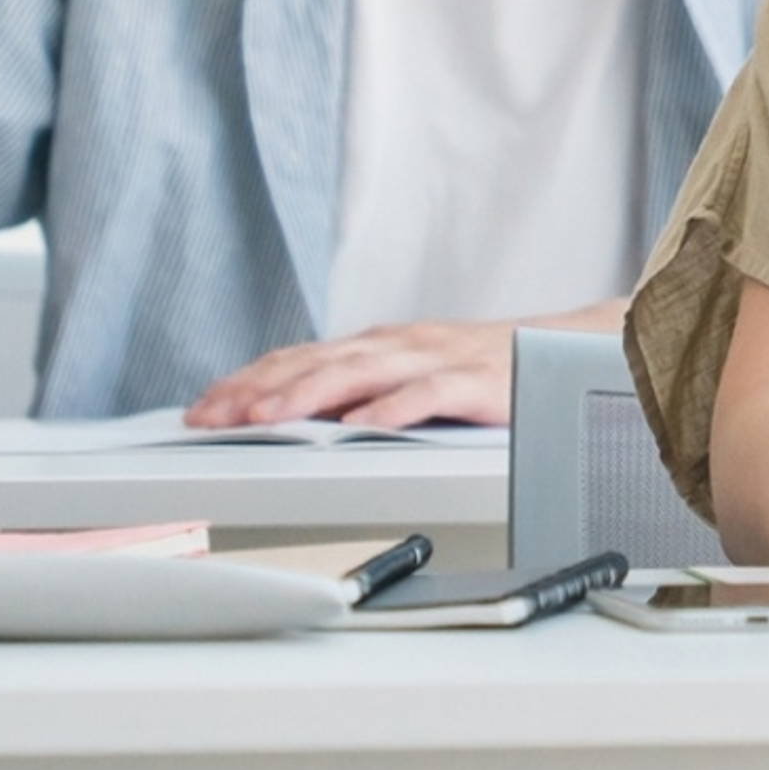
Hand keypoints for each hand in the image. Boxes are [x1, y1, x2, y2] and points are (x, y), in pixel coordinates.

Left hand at [185, 320, 516, 428]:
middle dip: (258, 390)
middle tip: (213, 416)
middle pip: (316, 361)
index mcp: (376, 345)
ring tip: (267, 418)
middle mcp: (398, 344)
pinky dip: (393, 407)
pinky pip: (428, 392)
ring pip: (361, 370)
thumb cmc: (481, 369)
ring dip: (308, 393)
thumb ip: (356, 390)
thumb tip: (291, 416)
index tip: (202, 409)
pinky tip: (364, 425)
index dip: (246, 382)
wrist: (566, 349)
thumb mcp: (407, 374)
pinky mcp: (474, 379)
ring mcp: (435, 358)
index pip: (297, 358)